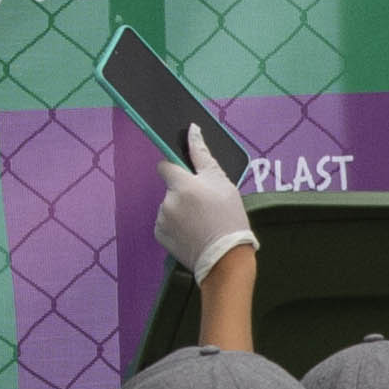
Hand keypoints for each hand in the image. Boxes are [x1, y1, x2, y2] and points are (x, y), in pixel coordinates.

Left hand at [152, 156, 253, 280]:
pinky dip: (176, 226)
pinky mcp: (160, 235)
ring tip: (201, 222)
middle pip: (171, 188)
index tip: (188, 176)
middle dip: (184, 193)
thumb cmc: (228, 218)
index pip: (165, 165)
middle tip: (205, 206)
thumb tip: (192, 130)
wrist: (225, 258)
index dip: (176, 169)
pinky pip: (165, 223)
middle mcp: (167, 200)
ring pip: (169, 206)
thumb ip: (203, 155)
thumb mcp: (222, 183)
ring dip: (180, 210)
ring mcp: (161, 219)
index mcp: (182, 184)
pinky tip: (193, 232)